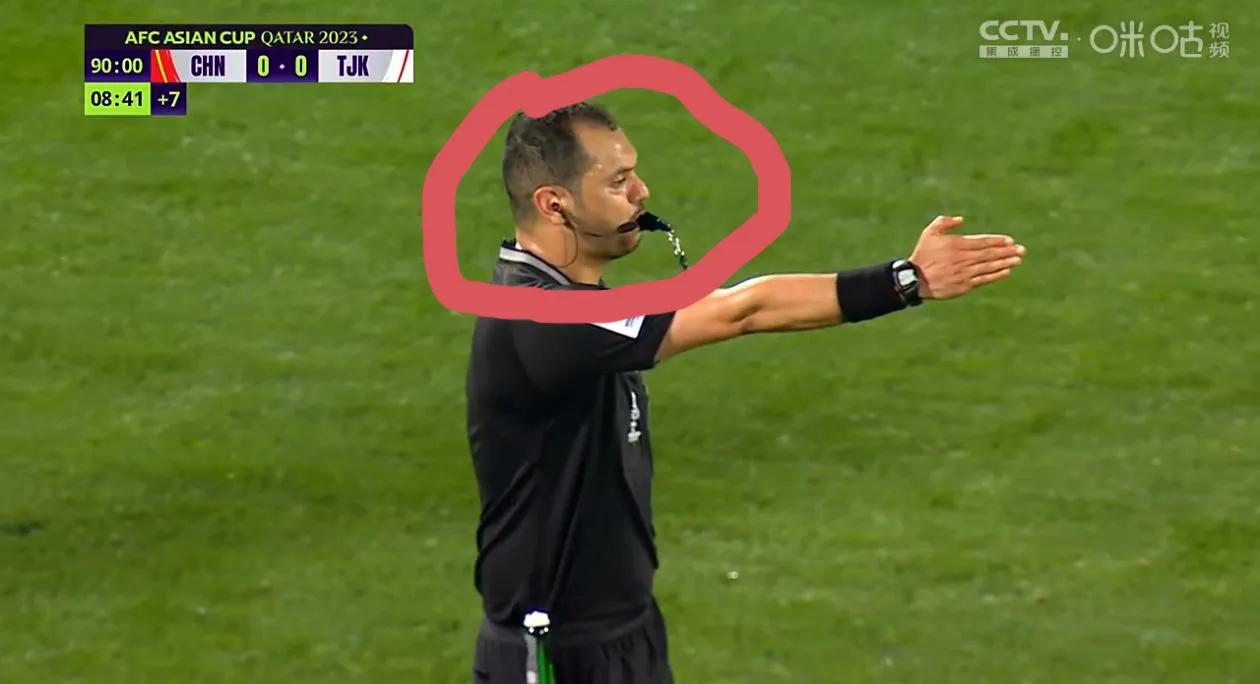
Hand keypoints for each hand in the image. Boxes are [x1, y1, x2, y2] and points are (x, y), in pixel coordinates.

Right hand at [909, 215, 1024, 300]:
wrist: (915, 279)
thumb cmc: (922, 254)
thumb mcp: (929, 233)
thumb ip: (944, 222)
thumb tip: (961, 219)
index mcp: (957, 244)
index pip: (982, 242)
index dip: (997, 241)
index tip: (1010, 241)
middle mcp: (963, 258)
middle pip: (989, 254)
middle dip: (1007, 251)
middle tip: (1022, 250)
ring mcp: (964, 273)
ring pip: (989, 267)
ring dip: (1005, 263)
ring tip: (1018, 260)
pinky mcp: (964, 285)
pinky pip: (983, 279)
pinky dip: (995, 276)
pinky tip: (1006, 272)